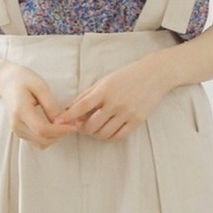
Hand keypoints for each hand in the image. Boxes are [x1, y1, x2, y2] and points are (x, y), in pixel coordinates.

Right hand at [0, 62, 77, 149]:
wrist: (6, 82)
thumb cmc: (23, 80)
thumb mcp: (40, 86)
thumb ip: (50, 104)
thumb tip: (61, 121)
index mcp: (21, 111)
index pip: (42, 130)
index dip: (60, 131)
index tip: (73, 125)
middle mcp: (17, 124)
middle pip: (42, 140)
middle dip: (60, 135)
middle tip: (72, 124)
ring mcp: (17, 130)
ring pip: (41, 143)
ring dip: (55, 137)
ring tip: (64, 124)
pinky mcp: (19, 132)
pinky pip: (37, 142)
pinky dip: (49, 137)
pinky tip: (55, 126)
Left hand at [53, 55, 169, 140]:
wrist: (155, 75)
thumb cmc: (127, 76)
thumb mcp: (105, 81)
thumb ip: (88, 94)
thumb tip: (70, 108)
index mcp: (105, 90)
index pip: (82, 106)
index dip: (68, 116)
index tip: (58, 121)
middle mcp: (115, 103)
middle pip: (91, 125)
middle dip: (83, 128)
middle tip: (81, 125)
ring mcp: (127, 113)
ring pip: (104, 133)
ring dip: (95, 134)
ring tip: (94, 128)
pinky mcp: (137, 120)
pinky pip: (118, 136)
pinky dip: (109, 137)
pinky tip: (107, 131)